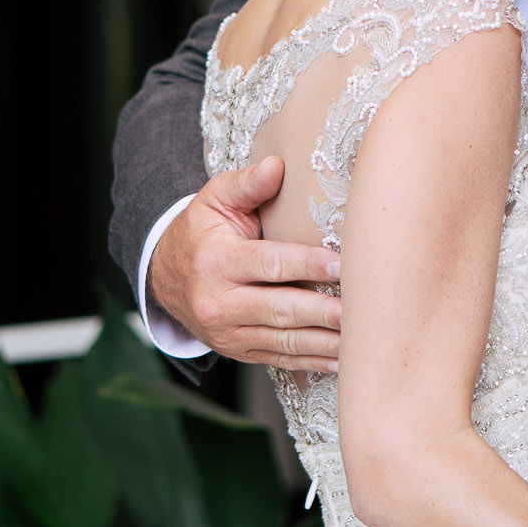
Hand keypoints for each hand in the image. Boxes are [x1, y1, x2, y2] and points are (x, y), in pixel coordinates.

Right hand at [149, 156, 343, 370]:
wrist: (165, 277)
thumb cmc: (201, 230)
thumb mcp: (214, 199)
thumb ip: (247, 184)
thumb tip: (277, 165)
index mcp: (215, 262)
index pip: (270, 264)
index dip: (309, 265)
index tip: (344, 265)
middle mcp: (218, 303)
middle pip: (280, 309)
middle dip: (323, 311)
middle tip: (362, 308)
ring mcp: (228, 333)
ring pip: (284, 341)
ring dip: (325, 342)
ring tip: (362, 338)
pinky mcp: (238, 351)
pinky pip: (280, 359)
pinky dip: (312, 361)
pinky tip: (342, 359)